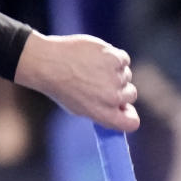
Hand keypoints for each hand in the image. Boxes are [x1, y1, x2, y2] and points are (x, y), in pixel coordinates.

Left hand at [14, 31, 138, 131]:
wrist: (48, 63)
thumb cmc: (60, 87)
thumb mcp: (79, 108)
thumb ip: (102, 111)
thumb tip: (121, 109)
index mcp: (103, 114)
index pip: (132, 123)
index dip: (129, 115)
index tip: (124, 108)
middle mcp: (112, 98)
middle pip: (131, 95)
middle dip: (120, 89)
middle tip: (101, 82)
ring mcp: (115, 78)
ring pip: (127, 75)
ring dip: (115, 72)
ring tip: (93, 69)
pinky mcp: (116, 59)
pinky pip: (124, 60)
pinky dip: (114, 58)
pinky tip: (97, 58)